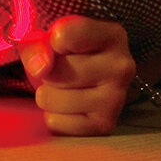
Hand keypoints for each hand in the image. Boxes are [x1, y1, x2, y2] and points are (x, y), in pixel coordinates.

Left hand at [17, 15, 135, 135]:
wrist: (88, 82)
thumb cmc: (68, 54)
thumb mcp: (50, 39)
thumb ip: (38, 44)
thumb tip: (40, 67)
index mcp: (112, 35)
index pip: (63, 35)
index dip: (50, 42)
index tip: (61, 45)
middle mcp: (122, 65)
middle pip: (55, 70)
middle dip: (48, 72)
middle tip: (64, 70)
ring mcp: (116, 98)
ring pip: (50, 98)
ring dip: (48, 95)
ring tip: (66, 88)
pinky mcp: (104, 125)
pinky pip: (54, 122)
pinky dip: (54, 116)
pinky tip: (70, 108)